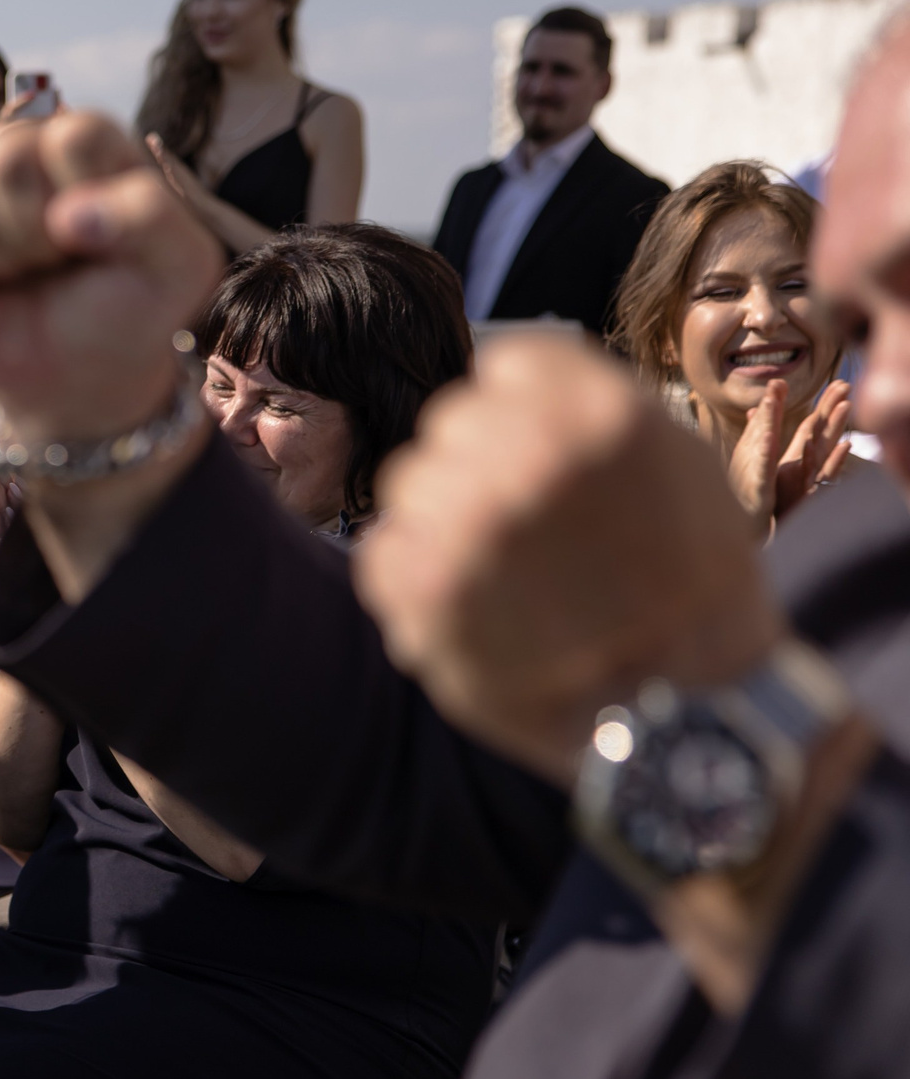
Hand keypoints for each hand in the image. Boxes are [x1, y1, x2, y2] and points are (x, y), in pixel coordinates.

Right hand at [0, 113, 222, 447]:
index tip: (95, 241)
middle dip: (32, 233)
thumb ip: (152, 213)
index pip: (71, 136)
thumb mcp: (178, 266)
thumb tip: (67, 214)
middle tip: (53, 266)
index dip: (81, 196)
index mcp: (88, 145)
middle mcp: (23, 153)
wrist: (73, 380)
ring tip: (17, 276)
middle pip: (6, 158)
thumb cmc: (127, 312)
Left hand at [354, 333, 784, 785]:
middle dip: (484, 463)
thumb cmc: (694, 581)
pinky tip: (473, 606)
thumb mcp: (678, 458)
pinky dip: (417, 575)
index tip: (546, 454)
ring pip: (411, 482)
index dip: (524, 410)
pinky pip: (385, 550)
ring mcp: (464, 529)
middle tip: (531, 526)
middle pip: (452, 422)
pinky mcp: (419, 596)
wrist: (690, 713)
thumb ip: (587, 403)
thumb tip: (499, 373)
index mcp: (595, 413)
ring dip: (445, 516)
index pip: (505, 365)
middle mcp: (523, 459)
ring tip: (507, 572)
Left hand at [773, 378, 853, 518]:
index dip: (824, 404)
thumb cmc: (773, 496)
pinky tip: (844, 445)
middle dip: (835, 408)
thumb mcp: (769, 464)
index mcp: (799, 456)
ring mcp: (813, 478)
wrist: (767, 528)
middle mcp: (809, 464)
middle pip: (824, 432)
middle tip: (846, 384)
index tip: (838, 382)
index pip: (813, 425)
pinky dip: (834, 461)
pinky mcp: (812, 494)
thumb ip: (767, 438)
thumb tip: (755, 411)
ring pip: (827, 450)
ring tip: (846, 406)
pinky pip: (826, 476)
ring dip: (836, 428)